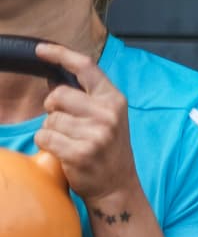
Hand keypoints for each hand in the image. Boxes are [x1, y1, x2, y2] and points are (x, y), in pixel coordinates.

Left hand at [33, 41, 137, 206]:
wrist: (117, 187)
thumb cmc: (108, 150)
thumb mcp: (106, 118)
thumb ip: (84, 97)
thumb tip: (51, 78)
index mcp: (114, 100)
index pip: (85, 67)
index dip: (60, 54)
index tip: (41, 49)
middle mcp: (108, 115)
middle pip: (58, 95)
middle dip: (53, 108)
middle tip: (66, 124)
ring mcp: (96, 134)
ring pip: (49, 120)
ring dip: (52, 131)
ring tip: (70, 142)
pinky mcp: (80, 152)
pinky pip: (45, 138)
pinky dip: (47, 145)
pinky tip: (63, 153)